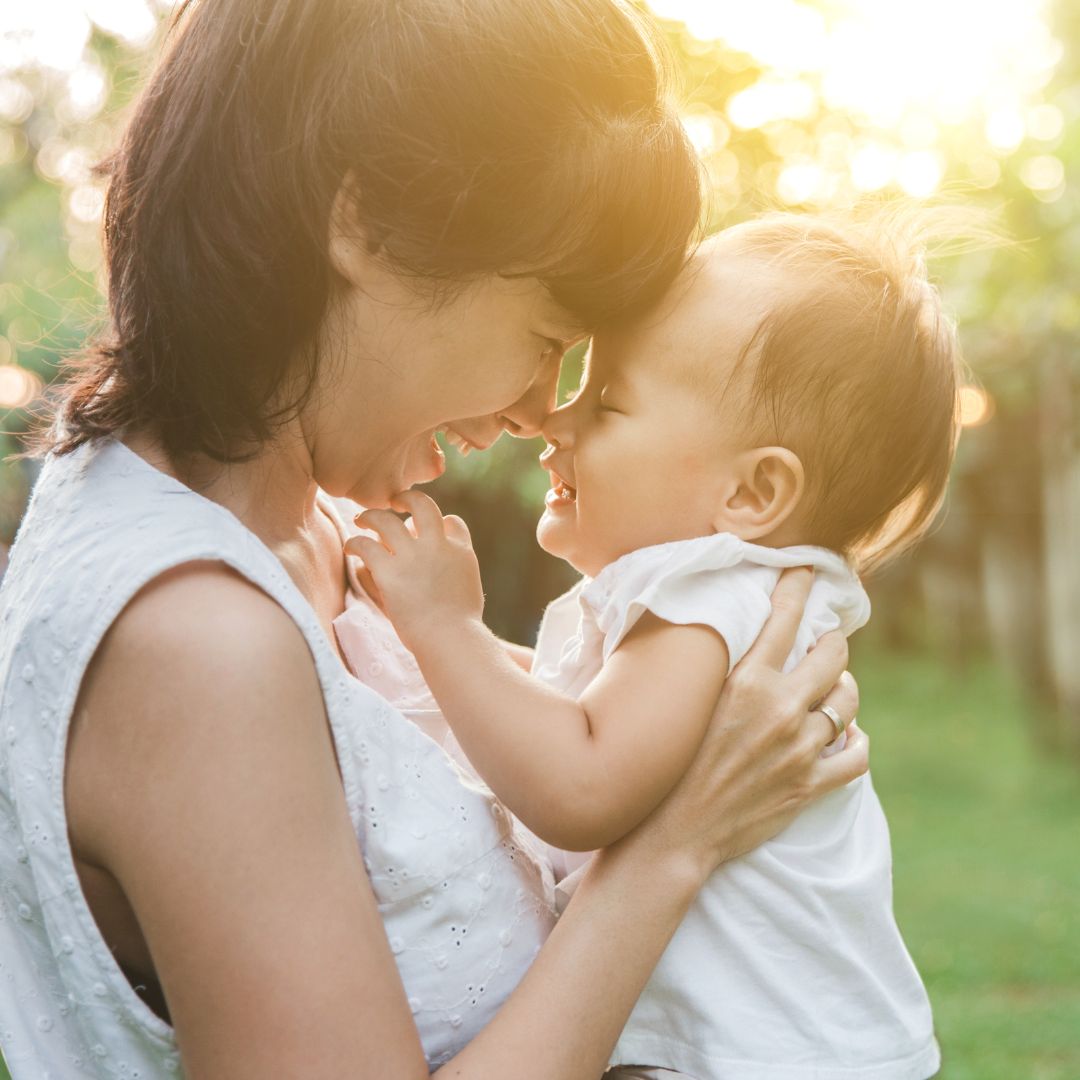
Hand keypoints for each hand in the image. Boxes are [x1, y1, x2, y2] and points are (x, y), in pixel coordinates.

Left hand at [344, 491, 483, 650]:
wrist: (450, 639)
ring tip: (362, 518)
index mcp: (461, 551)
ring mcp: (413, 556)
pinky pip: (365, 545)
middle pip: (422, 505)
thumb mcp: (468, 591)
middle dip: (407, 499)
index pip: (452, 522)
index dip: (440, 523)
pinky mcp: (389, 571)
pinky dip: (355, 543)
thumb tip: (437, 565)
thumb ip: (454, 572)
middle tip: (394, 502)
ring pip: (386, 520)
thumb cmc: (459, 626)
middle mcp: (437, 545)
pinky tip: (351, 548)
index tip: (426, 531)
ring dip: (371, 516)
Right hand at [608, 567, 865, 882]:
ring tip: (832, 691)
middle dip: (833, 642)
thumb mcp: (695, 702)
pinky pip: (857, 754)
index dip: (799, 586)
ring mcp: (800, 748)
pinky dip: (855, 742)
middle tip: (826, 641)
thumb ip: (726, 671)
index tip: (807, 569)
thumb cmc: (674, 761)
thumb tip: (745, 640)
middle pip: (834, 655)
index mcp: (747, 682)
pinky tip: (845, 737)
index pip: (785, 618)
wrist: (677, 829)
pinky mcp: (811, 785)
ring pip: (848, 701)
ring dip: (843, 692)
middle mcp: (780, 709)